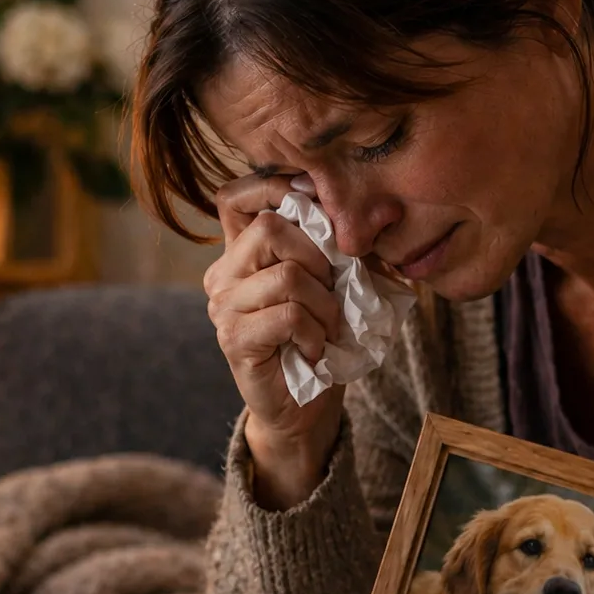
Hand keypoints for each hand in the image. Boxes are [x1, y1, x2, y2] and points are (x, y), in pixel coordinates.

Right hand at [204, 172, 343, 504]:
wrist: (304, 408)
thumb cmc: (321, 341)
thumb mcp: (338, 284)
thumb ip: (341, 247)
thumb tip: (370, 211)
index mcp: (240, 253)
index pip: (234, 196)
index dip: (272, 186)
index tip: (315, 204)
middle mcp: (223, 274)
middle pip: (268, 227)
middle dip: (317, 254)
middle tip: (332, 289)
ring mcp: (223, 306)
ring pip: (285, 274)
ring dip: (324, 303)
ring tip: (327, 328)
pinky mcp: (234, 338)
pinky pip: (288, 314)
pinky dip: (315, 332)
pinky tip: (314, 349)